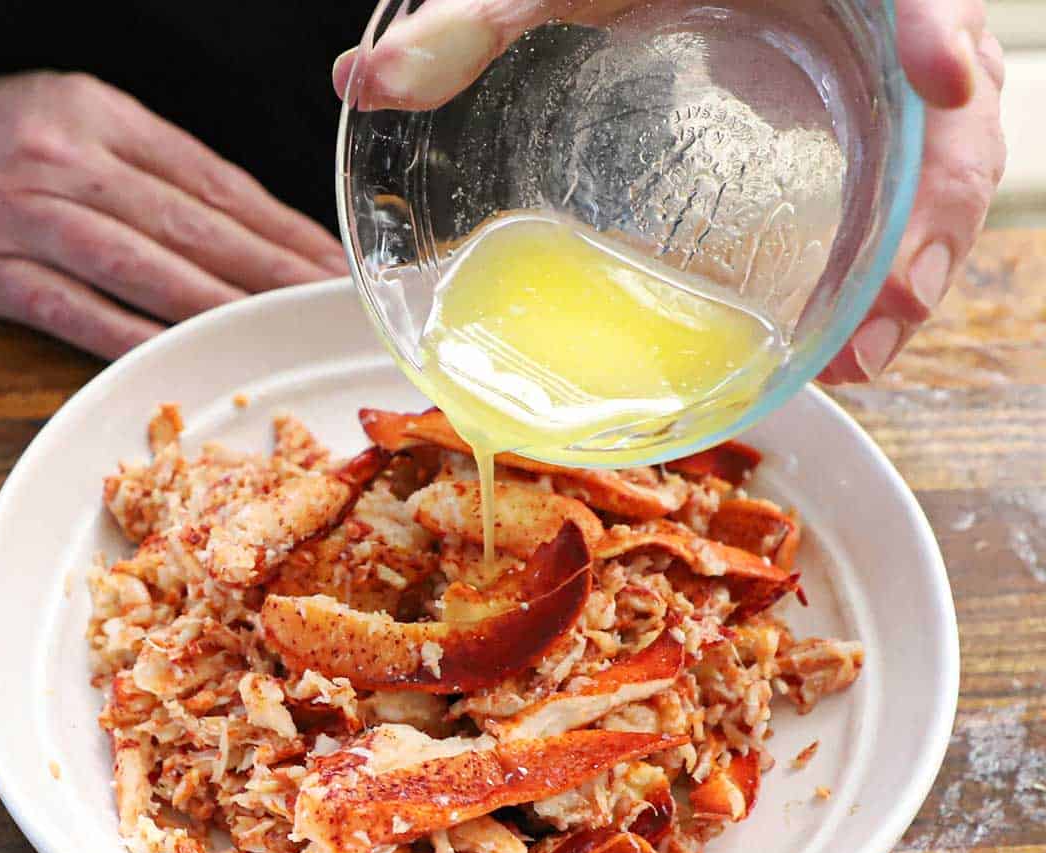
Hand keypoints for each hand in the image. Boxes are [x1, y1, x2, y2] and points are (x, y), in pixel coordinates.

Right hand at [0, 70, 347, 358]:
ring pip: (145, 268)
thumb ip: (154, 170)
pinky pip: (77, 312)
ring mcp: (27, 216)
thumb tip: (243, 228)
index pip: (214, 180)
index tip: (330, 262)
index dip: (280, 227)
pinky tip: (185, 357)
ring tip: (278, 335)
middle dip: (273, 272)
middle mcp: (70, 159)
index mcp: (102, 116)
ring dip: (222, 307)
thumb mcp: (76, 120)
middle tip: (327, 306)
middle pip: (194, 225)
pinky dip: (135, 338)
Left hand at [333, 0, 1005, 383]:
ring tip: (860, 358)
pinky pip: (917, 191)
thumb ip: (475, 21)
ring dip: (918, 266)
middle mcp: (873, 25)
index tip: (943, 79)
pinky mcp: (869, 124)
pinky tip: (851, 329)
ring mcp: (882, 81)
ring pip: (949, 169)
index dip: (940, 27)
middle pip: (954, 119)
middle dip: (932, 217)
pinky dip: (897, 261)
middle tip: (878, 320)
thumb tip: (359, 81)